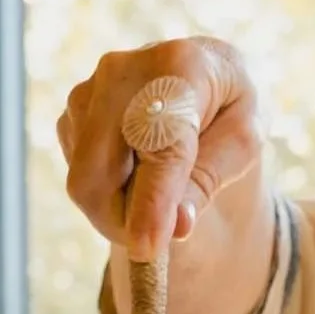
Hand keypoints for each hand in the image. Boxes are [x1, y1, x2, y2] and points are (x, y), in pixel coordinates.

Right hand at [57, 36, 259, 257]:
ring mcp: (89, 90)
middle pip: (99, 170)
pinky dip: (106, 192)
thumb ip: (209, 181)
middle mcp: (124, 70)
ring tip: (157, 197)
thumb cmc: (226, 110)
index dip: (151, 202)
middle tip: (151, 247)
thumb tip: (177, 227)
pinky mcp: (73, 112)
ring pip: (85, 180)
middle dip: (121, 222)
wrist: (199, 73)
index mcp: (181, 65)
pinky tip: (137, 173)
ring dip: (116, 210)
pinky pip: (79, 174)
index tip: (147, 248)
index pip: (158, 146)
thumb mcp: (241, 143)